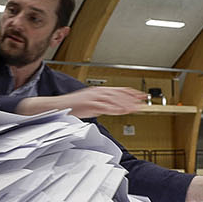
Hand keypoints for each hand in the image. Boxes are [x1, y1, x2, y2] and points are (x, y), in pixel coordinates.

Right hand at [22, 86, 148, 117]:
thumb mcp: (90, 104)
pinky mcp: (89, 104)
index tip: (140, 95)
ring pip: (114, 99)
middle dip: (133, 97)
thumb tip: (111, 108)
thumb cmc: (72, 106)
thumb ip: (101, 105)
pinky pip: (105, 106)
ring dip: (126, 103)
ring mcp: (93, 97)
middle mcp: (97, 92)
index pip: (118, 90)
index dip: (131, 92)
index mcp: (98, 91)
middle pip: (119, 93)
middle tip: (144, 100)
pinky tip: (122, 111)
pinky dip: (115, 108)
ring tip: (136, 107)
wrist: (58, 106)